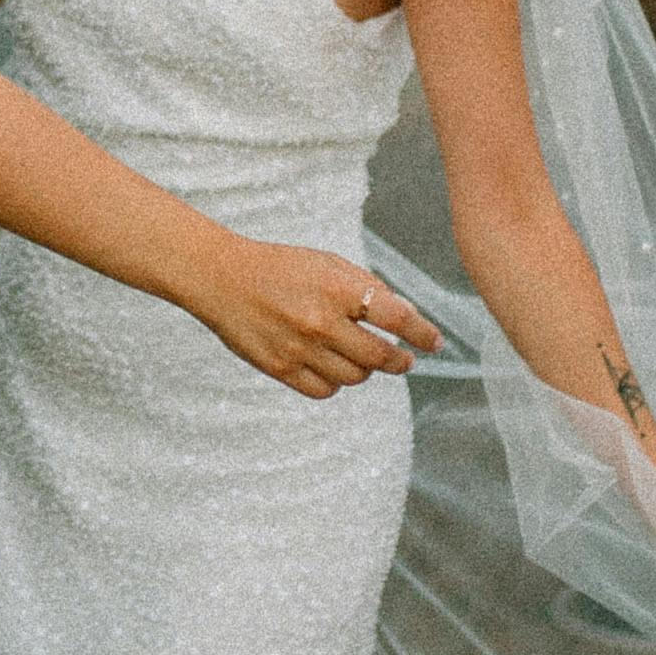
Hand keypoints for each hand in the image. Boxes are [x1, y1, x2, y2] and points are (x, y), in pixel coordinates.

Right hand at [197, 243, 442, 397]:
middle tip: (405, 361)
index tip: (434, 343)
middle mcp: (322, 322)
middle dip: (400, 362)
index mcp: (338, 289)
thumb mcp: (328, 263)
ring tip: (361, 358)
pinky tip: (332, 368)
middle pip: (381, 357)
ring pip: (355, 377)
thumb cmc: (281, 268)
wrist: (221, 279)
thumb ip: (365, 288)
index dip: (423, 334)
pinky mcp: (281, 368)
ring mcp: (301, 348)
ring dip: (366, 371)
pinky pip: (325, 390)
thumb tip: (402, 317)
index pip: (398, 318)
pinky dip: (336, 383)